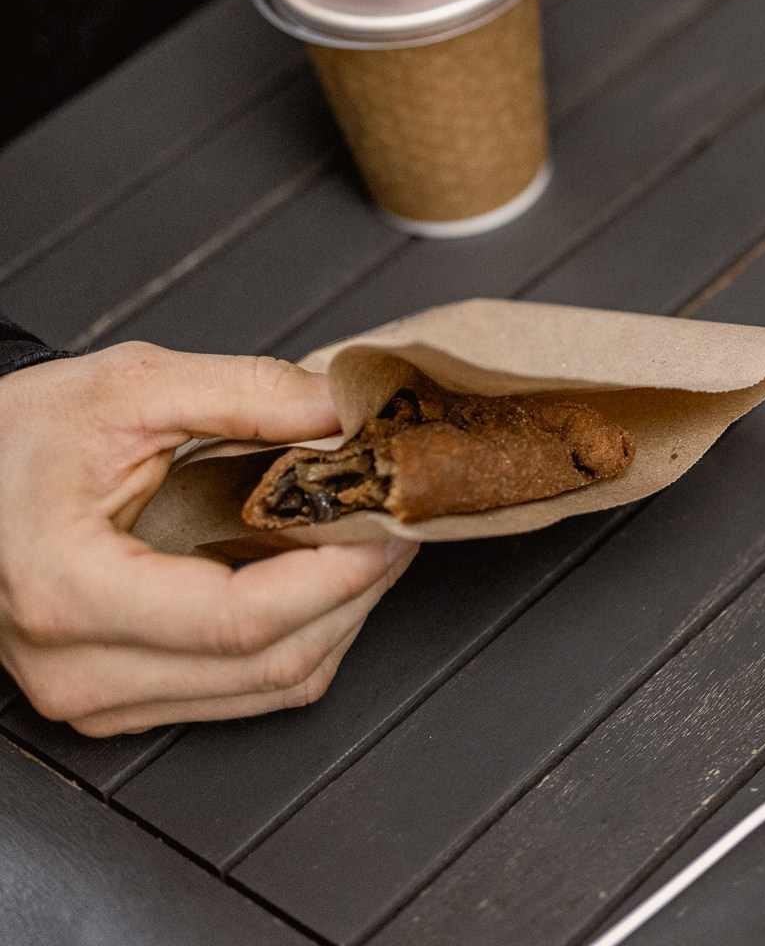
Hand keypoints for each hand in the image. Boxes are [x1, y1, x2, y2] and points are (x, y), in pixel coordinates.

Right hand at [0, 344, 416, 736]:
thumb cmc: (17, 436)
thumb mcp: (128, 385)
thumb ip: (247, 393)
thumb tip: (345, 409)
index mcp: (69, 590)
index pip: (238, 618)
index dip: (337, 576)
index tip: (392, 525)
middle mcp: (77, 667)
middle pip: (268, 663)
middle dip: (358, 594)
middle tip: (400, 524)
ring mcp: (92, 697)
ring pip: (266, 690)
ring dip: (340, 621)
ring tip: (370, 545)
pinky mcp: (113, 704)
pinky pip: (241, 694)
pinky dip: (301, 640)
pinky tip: (319, 581)